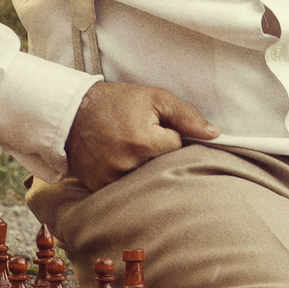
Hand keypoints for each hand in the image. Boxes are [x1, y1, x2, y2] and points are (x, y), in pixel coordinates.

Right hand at [66, 81, 218, 190]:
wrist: (72, 111)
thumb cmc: (117, 101)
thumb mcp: (155, 98)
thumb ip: (188, 116)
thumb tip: (216, 135)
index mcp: (145, 142)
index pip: (177, 148)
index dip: (168, 136)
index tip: (153, 127)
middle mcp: (129, 165)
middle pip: (162, 168)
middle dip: (157, 154)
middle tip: (138, 137)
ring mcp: (112, 179)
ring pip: (145, 180)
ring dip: (142, 168)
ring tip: (126, 147)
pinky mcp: (99, 187)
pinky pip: (124, 189)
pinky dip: (125, 177)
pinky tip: (115, 159)